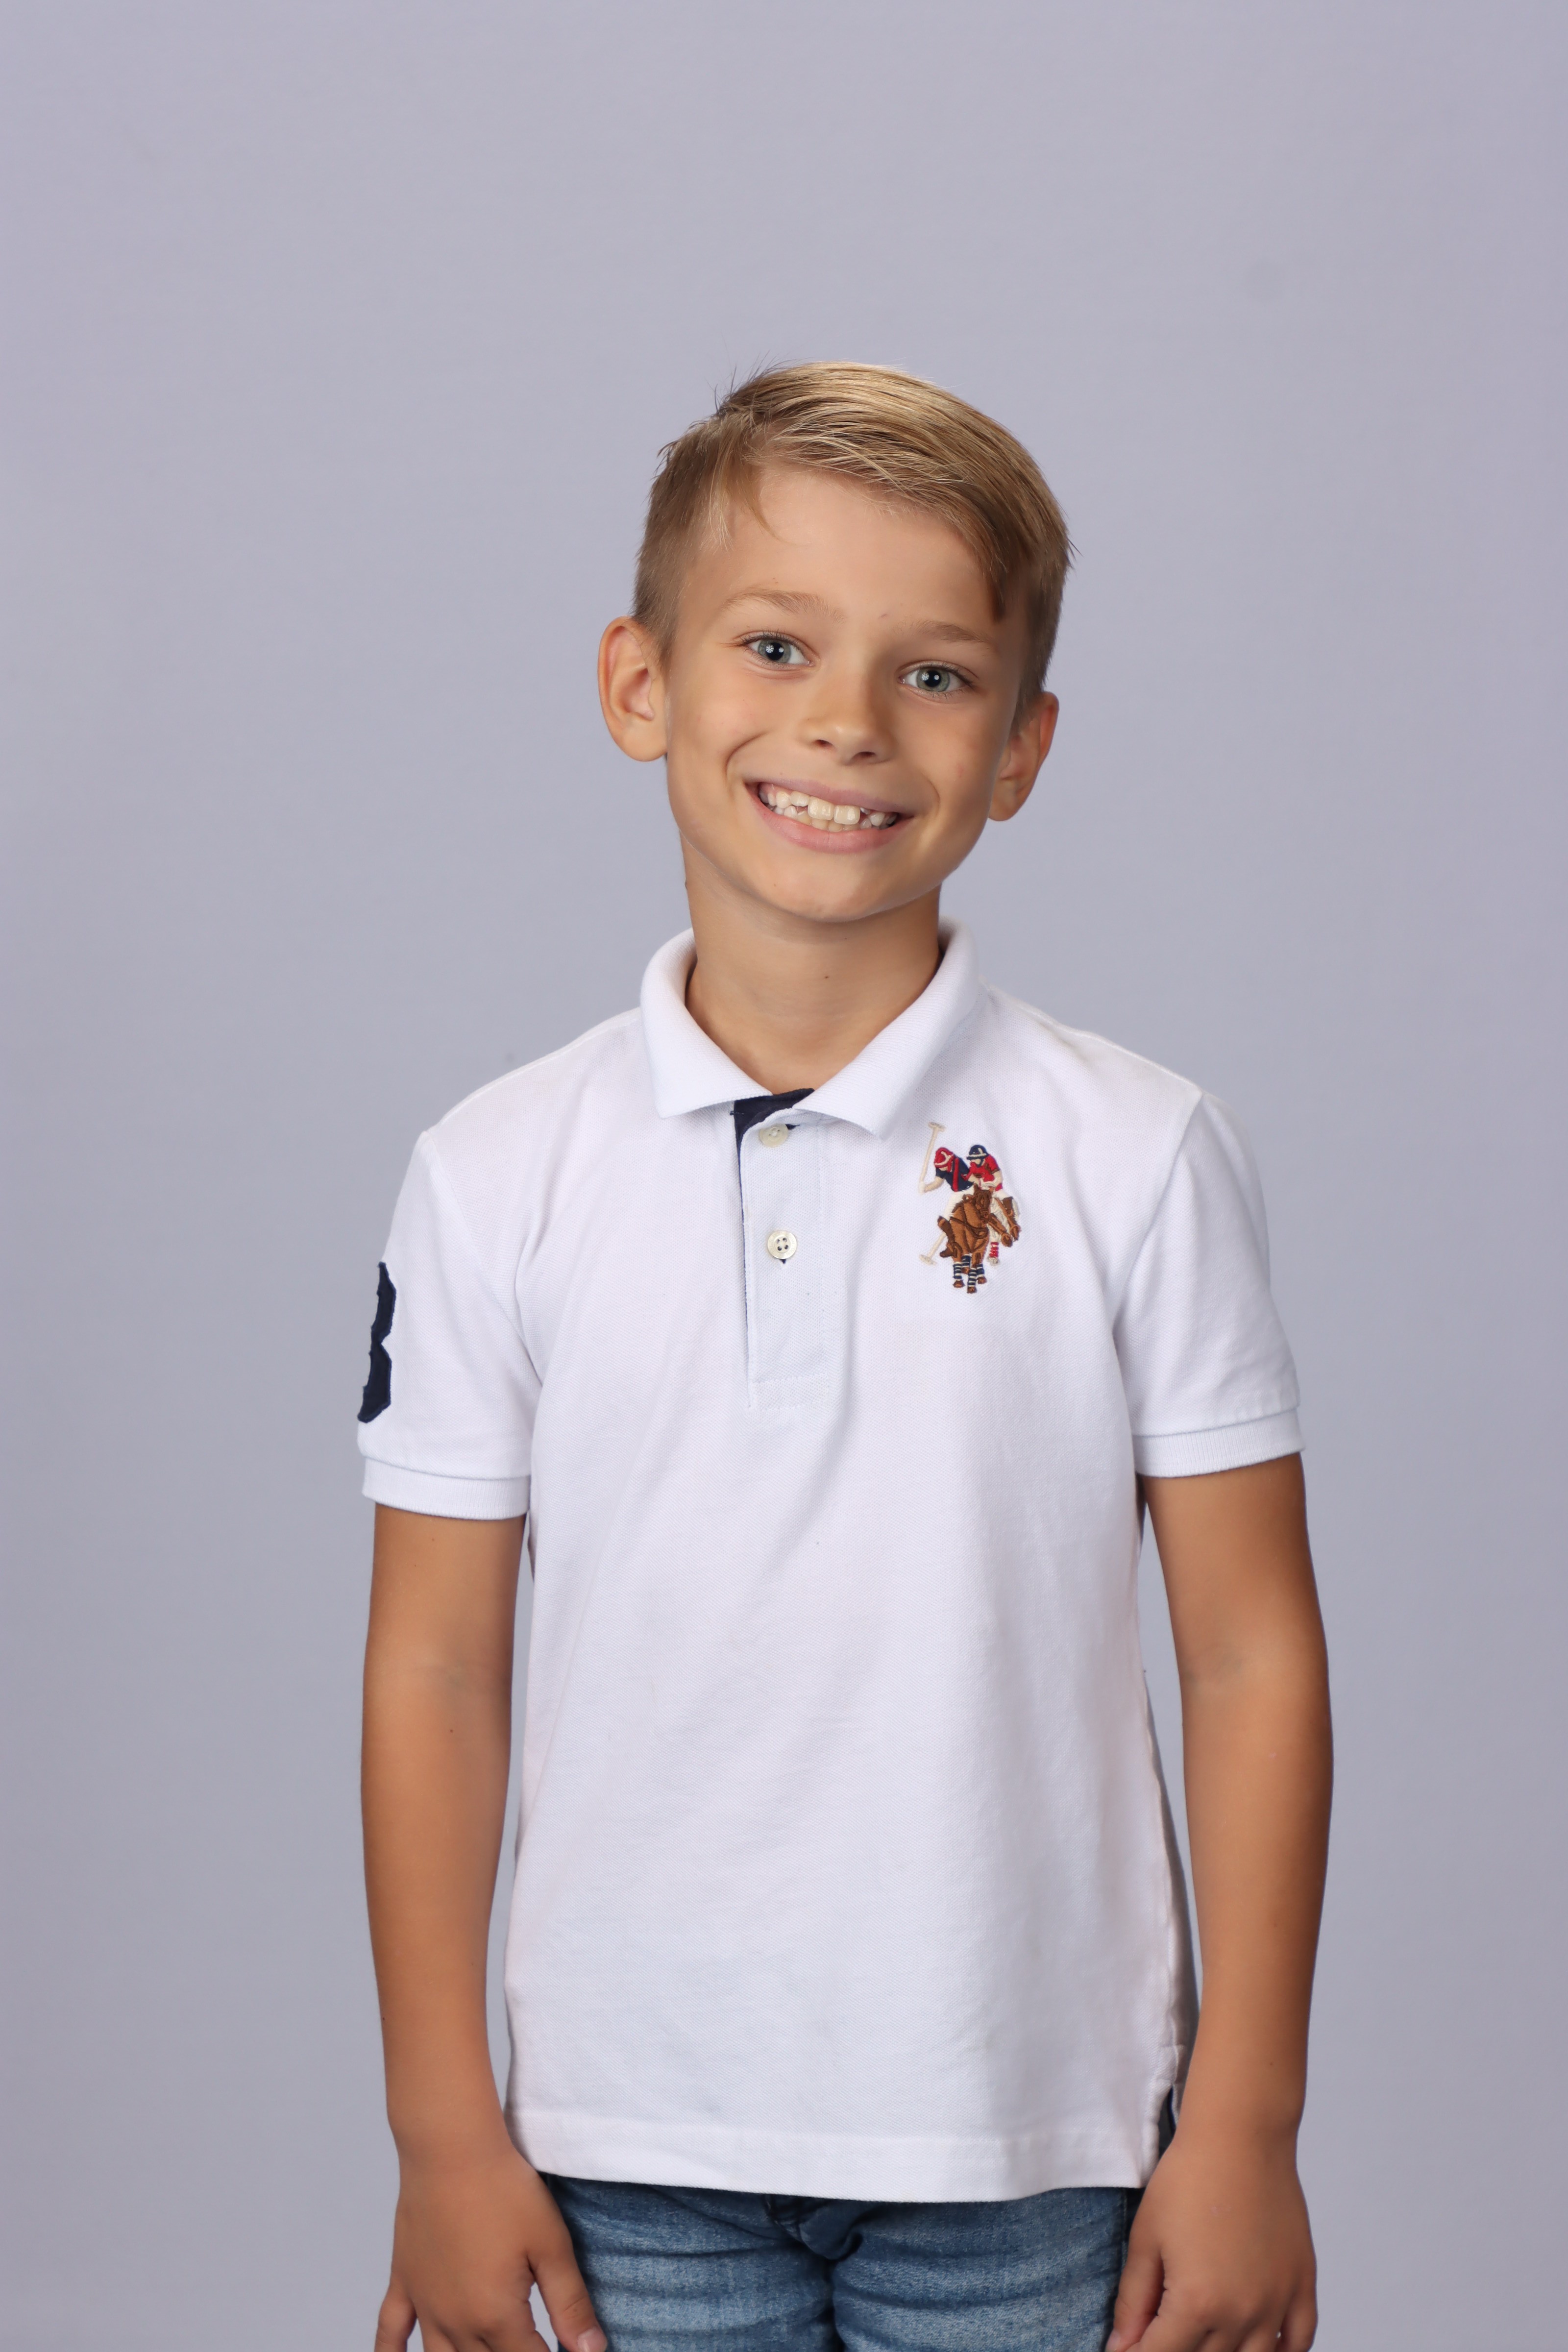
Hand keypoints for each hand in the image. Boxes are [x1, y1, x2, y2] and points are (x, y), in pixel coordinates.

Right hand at [374, 2137, 605, 2351]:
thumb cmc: (504, 2189)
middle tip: (526, 2340)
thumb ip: (571, 2304)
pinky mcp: (404, 2282)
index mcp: (496, 2316)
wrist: (452, 2149)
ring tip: (485, 2350)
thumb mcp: (551, 2244)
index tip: (567, 2351)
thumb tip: (591, 2351)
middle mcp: (455, 2321)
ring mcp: (425, 2304)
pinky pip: (390, 2334)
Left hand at [1106, 2120, 1316, 2351]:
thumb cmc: (1189, 2177)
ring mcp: (1278, 2302)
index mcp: (1197, 2302)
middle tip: (1161, 2332)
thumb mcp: (1146, 2237)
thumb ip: (1133, 2300)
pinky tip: (1255, 2345)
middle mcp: (1242, 2313)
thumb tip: (1120, 2346)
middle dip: (1176, 2350)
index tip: (1129, 2348)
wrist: (1240, 2135)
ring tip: (1201, 2335)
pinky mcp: (1302, 2285)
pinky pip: (1298, 2341)